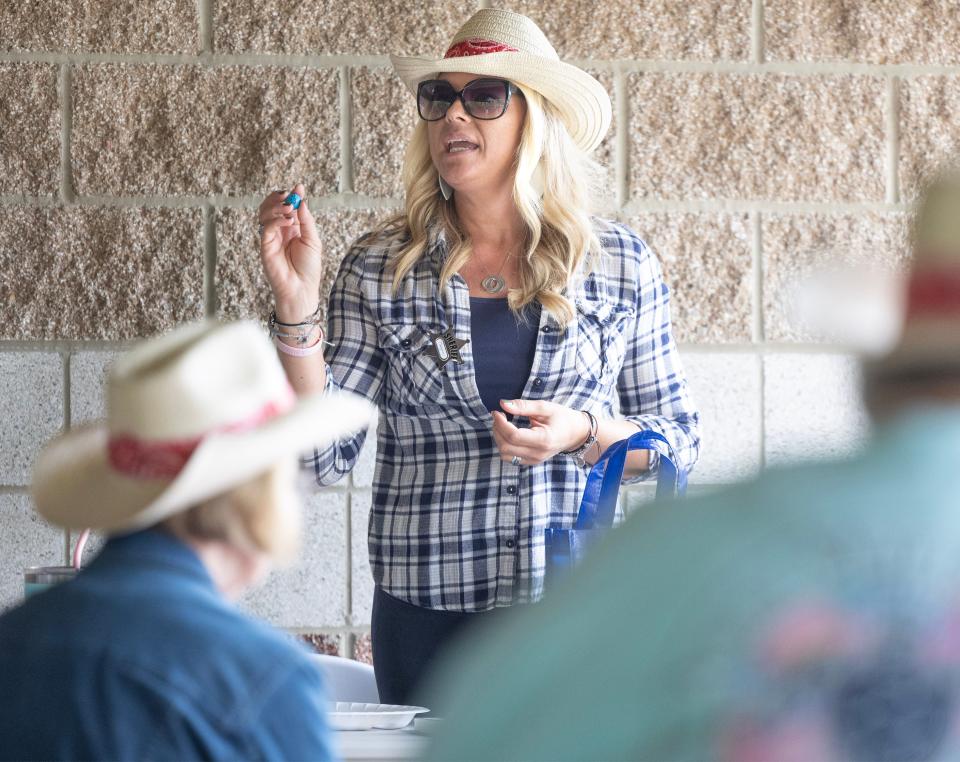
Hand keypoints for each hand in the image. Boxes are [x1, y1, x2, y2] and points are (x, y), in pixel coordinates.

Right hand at [258, 183, 323, 321]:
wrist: (301, 289)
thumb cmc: (309, 268)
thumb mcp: (313, 240)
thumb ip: (306, 220)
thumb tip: (302, 200)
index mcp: (292, 229)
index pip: (286, 207)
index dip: (291, 195)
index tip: (298, 187)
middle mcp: (280, 231)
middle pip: (271, 206)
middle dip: (279, 198)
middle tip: (289, 196)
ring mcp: (271, 238)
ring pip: (264, 214)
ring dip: (275, 206)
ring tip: (288, 207)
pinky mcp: (265, 246)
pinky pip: (266, 227)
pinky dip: (275, 220)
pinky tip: (287, 222)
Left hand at [491, 399, 591, 465]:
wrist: (576, 433)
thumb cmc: (562, 418)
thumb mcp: (545, 407)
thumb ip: (523, 406)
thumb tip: (503, 404)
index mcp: (544, 439)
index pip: (514, 436)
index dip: (501, 423)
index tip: (497, 412)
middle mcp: (538, 454)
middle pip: (506, 447)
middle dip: (497, 430)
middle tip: (499, 416)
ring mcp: (534, 460)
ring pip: (505, 455)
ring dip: (499, 439)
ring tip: (503, 424)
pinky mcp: (531, 462)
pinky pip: (510, 458)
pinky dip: (505, 445)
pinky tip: (508, 433)